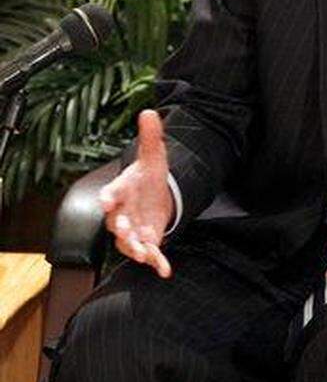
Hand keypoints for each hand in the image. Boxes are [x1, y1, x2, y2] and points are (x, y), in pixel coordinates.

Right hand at [97, 109, 173, 277]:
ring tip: (145, 255)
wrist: (156, 196)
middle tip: (127, 231)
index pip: (110, 193)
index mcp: (121, 191)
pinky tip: (165, 270)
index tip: (106, 201)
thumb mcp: (154, 156)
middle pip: (116, 222)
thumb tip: (149, 112)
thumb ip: (151, 137)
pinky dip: (156, 262)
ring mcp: (133, 229)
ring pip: (128, 242)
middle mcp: (122, 213)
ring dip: (136, 249)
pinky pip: (149, 253)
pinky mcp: (146, 241)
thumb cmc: (148, 177)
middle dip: (121, 228)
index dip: (108, 197)